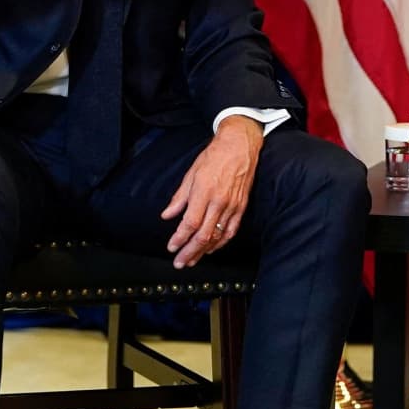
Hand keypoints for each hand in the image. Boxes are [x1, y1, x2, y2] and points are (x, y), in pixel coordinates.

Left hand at [160, 115, 263, 267]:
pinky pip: (231, 230)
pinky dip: (220, 242)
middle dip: (189, 252)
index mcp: (204, 192)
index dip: (179, 239)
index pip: (190, 223)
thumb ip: (179, 198)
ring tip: (192, 260)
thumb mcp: (191, 174)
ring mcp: (232, 206)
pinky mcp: (241, 207)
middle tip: (179, 263)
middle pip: (203, 235)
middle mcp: (219, 201)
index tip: (171, 247)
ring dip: (203, 251)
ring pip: (217, 236)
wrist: (239, 146)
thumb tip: (167, 215)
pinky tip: (212, 248)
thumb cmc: (215, 156)